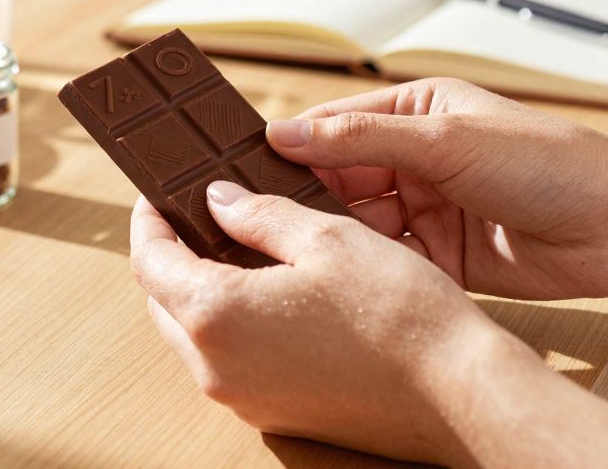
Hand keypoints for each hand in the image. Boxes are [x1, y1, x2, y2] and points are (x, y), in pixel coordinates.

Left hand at [129, 188, 524, 464]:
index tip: (159, 192)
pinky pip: (230, 360)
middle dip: (173, 254)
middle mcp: (216, 368)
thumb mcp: (325, 237)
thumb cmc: (398, 312)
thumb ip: (259, 214)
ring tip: (239, 245)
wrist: (458, 393)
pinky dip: (233, 323)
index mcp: (217, 316)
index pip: (150, 261)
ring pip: (194, 334)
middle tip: (200, 213)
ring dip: (203, 289)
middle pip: (164, 301)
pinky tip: (270, 291)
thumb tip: (217, 201)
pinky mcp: (274, 414)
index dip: (149, 220)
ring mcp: (243, 399)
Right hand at [266, 78, 607, 299]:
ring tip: (281, 248)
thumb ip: (360, 140)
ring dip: (327, 235)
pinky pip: (385, 260)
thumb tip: (285, 134)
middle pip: (336, 178)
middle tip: (248, 214)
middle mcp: (413, 161)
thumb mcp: (445, 141)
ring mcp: (424, 209)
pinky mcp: (437, 257)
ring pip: (355, 223)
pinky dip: (361, 266)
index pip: (332, 126)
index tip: (239, 164)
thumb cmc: (547, 162)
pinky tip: (331, 275)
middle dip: (300, 196)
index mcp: (413, 115)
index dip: (289, 145)